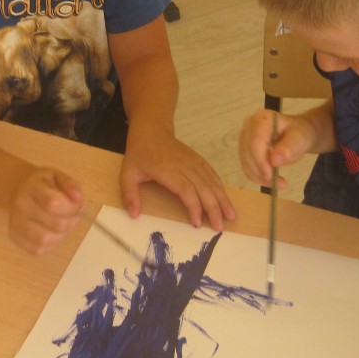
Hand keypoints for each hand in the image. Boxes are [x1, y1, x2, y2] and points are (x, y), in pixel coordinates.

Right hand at [7, 167, 84, 254]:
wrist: (19, 190)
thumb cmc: (44, 185)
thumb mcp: (59, 177)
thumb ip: (71, 185)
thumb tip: (77, 198)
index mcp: (32, 187)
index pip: (54, 203)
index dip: (72, 208)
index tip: (77, 205)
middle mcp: (21, 206)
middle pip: (56, 224)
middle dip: (71, 222)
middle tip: (71, 215)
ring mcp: (15, 223)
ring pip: (45, 240)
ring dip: (60, 235)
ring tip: (60, 224)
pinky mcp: (15, 238)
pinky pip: (38, 249)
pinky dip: (49, 244)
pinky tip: (50, 231)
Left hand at [119, 128, 234, 229]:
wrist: (152, 130)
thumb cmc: (139, 154)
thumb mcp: (127, 174)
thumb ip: (129, 195)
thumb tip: (134, 215)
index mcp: (167, 170)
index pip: (186, 190)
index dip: (194, 206)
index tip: (196, 223)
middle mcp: (184, 166)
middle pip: (203, 188)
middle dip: (213, 208)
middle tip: (219, 227)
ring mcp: (194, 162)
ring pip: (211, 182)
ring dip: (222, 200)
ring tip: (231, 216)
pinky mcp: (198, 160)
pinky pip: (212, 175)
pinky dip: (221, 188)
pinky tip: (226, 200)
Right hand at [238, 108, 319, 189]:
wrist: (296, 134)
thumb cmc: (299, 133)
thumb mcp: (301, 138)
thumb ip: (290, 147)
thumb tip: (275, 161)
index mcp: (261, 119)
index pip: (255, 142)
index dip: (260, 161)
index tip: (271, 176)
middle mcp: (248, 126)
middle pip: (247, 153)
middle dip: (261, 171)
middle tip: (279, 183)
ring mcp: (244, 138)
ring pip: (245, 162)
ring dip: (260, 177)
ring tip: (279, 183)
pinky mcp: (244, 150)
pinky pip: (246, 167)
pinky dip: (257, 177)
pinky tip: (271, 181)